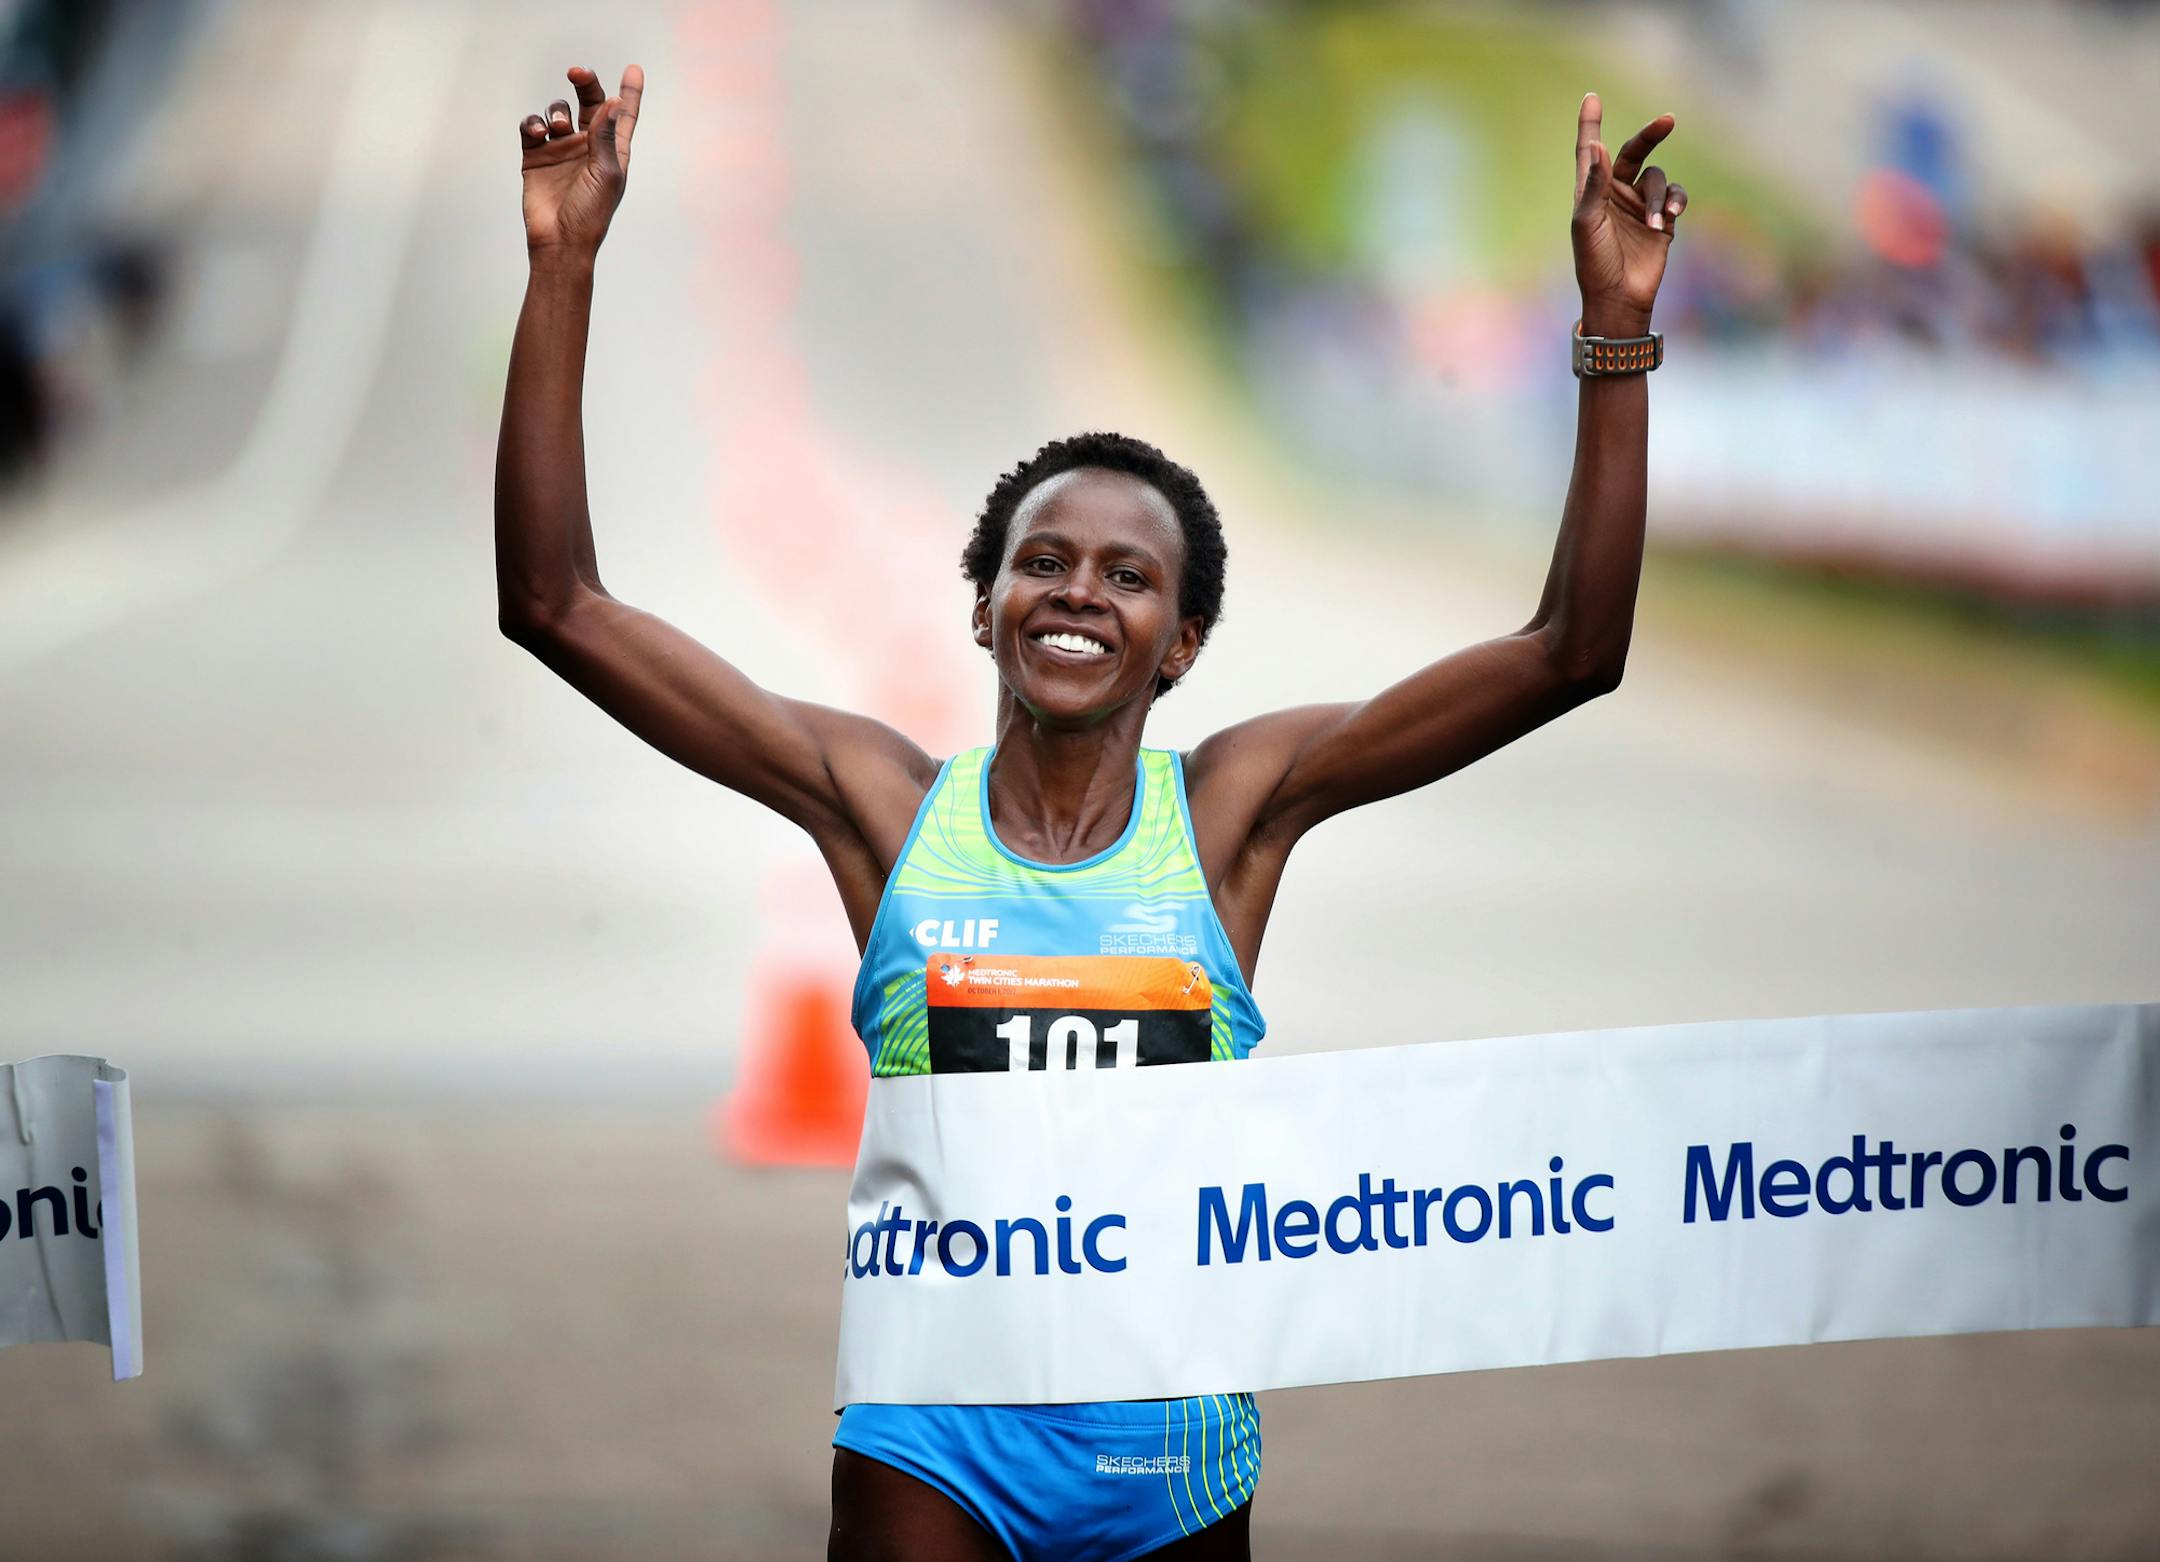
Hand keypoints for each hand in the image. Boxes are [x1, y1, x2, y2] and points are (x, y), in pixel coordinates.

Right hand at [520, 64, 642, 262]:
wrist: (559, 240)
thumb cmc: (590, 214)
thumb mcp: (606, 173)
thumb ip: (606, 136)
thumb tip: (613, 102)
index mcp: (613, 151)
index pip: (623, 115)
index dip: (630, 92)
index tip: (634, 69)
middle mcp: (588, 146)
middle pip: (588, 102)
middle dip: (585, 84)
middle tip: (577, 73)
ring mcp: (561, 149)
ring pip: (557, 111)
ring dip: (556, 111)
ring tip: (556, 127)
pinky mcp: (536, 155)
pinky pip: (531, 126)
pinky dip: (533, 123)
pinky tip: (538, 132)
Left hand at [1570, 93, 1685, 335]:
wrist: (1619, 297)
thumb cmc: (1594, 263)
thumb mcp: (1588, 223)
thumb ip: (1594, 185)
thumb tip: (1599, 146)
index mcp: (1591, 192)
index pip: (1590, 150)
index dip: (1590, 124)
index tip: (1591, 98)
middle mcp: (1615, 193)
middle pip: (1633, 152)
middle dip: (1650, 136)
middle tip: (1668, 120)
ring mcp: (1640, 205)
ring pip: (1658, 179)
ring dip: (1659, 199)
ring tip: (1657, 224)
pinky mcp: (1662, 220)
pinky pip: (1675, 196)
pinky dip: (1675, 202)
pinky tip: (1670, 218)